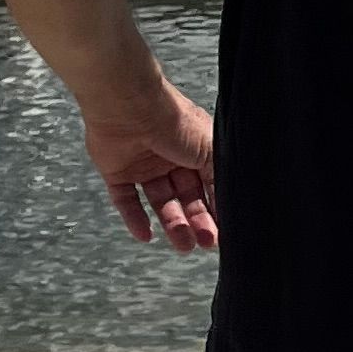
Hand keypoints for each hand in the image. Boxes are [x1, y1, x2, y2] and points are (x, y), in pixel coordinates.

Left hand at [82, 80, 218, 251]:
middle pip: (185, 197)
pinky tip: (146, 236)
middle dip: (196, 221)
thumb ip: (222, 175)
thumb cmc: (174, 120)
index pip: (208, 185)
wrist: (130, 106)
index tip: (224, 231)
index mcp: (194, 149)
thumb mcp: (211, 149)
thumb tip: (235, 199)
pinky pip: (126, 200)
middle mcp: (169, 157)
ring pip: (160, 202)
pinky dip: (134, 219)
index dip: (215, 208)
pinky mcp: (117, 171)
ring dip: (172, 224)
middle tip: (206, 242)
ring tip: (183, 245)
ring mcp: (143, 165)